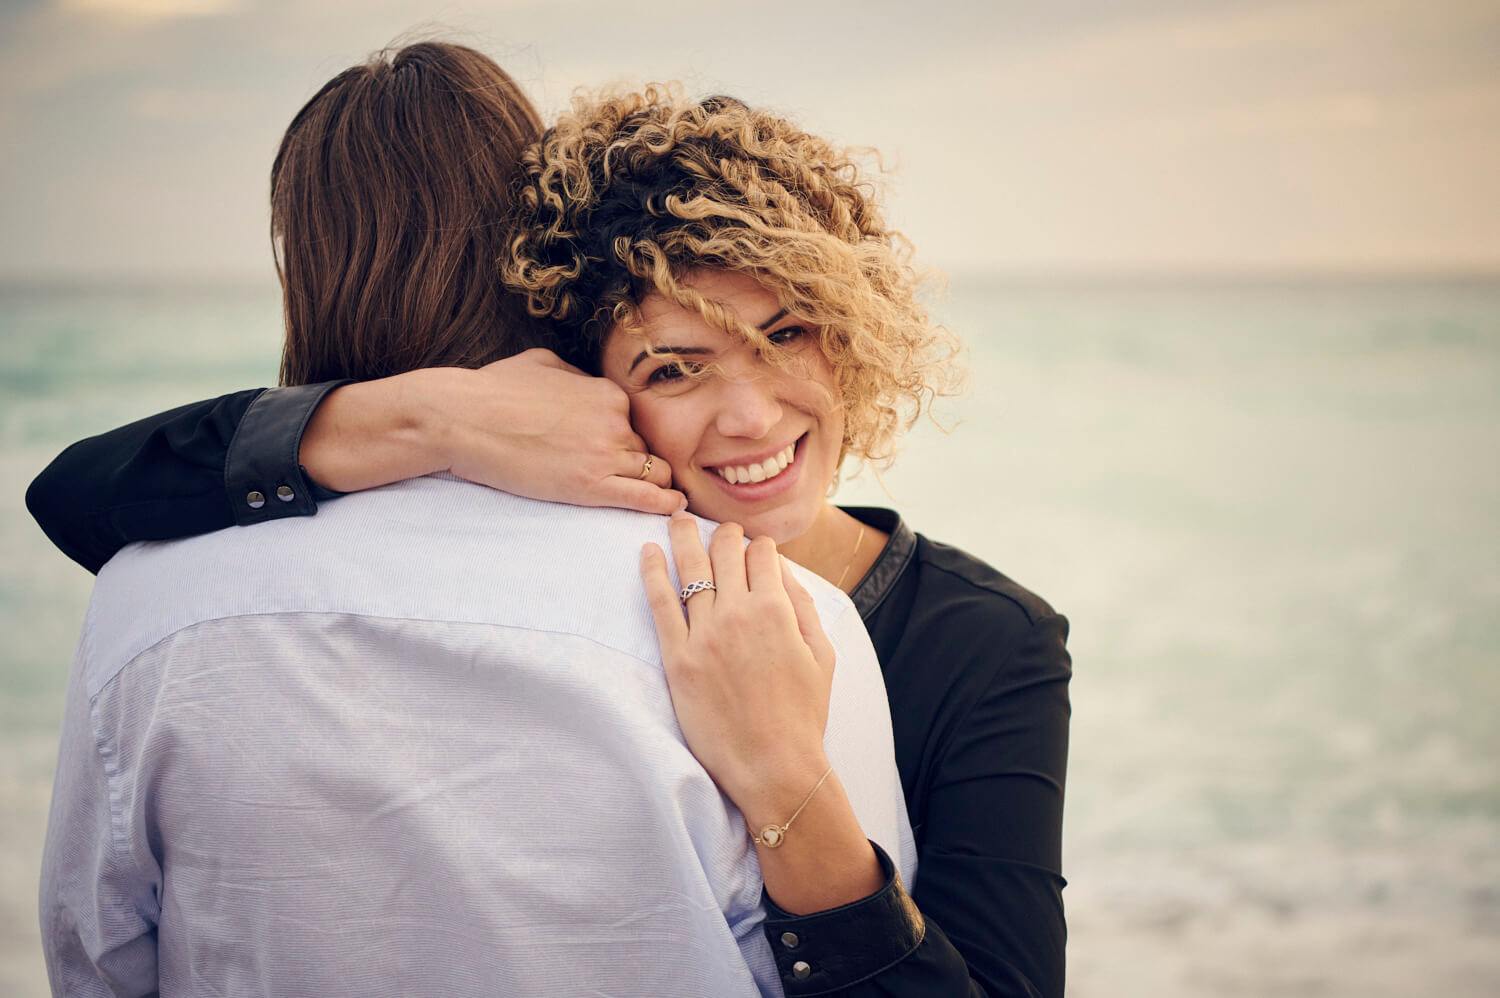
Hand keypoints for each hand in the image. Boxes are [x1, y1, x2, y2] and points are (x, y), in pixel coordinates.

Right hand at [442, 350, 684, 513]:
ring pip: (651, 473)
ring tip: (658, 495)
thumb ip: (578, 377)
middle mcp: (615, 422)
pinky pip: (643, 497)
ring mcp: (605, 455)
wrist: (463, 419)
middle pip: (644, 449)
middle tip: (622, 477)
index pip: (635, 422)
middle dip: (635, 462)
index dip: (623, 438)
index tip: (612, 451)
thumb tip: (590, 388)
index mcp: (607, 393)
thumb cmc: (493, 390)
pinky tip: (675, 507)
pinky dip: (663, 503)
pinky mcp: (590, 487)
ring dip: (652, 482)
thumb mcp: (544, 364)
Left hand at [641, 513, 835, 822]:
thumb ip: (803, 607)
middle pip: (725, 553)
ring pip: (690, 569)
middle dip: (724, 533)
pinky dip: (652, 572)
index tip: (755, 546)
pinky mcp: (678, 659)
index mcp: (776, 610)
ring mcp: (704, 635)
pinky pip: (660, 604)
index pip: (762, 555)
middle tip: (719, 528)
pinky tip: (647, 551)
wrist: (773, 766)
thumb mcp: (822, 655)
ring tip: (675, 517)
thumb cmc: (803, 715)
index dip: (759, 545)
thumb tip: (783, 572)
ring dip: (683, 537)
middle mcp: (738, 614)